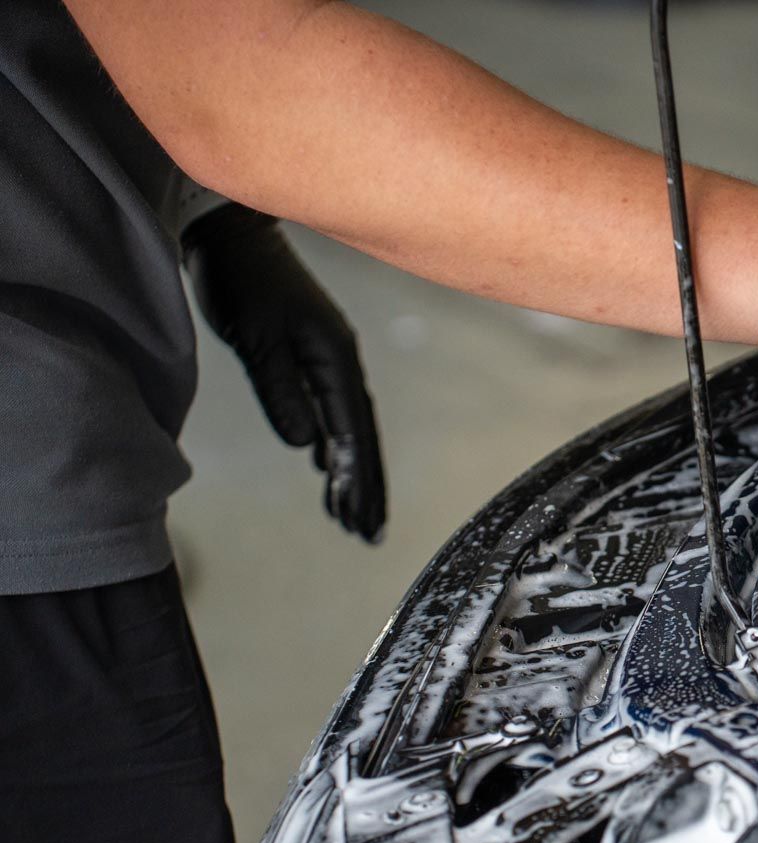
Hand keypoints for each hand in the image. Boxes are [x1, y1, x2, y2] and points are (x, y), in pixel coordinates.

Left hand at [184, 206, 385, 541]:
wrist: (230, 231)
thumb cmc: (241, 281)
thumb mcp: (258, 341)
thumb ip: (283, 394)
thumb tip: (307, 446)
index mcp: (335, 362)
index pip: (352, 435)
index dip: (359, 481)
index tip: (359, 522)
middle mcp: (341, 364)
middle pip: (362, 437)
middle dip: (366, 487)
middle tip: (365, 533)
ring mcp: (330, 359)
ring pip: (350, 427)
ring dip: (353, 471)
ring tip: (350, 512)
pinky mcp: (313, 355)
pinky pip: (334, 411)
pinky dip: (335, 444)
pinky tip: (328, 465)